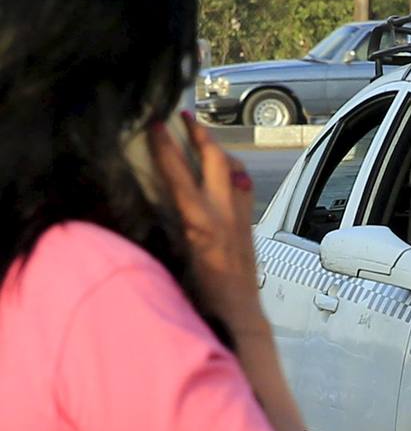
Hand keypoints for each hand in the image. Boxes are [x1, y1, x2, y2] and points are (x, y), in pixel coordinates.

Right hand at [150, 112, 264, 337]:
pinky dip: (231, 172)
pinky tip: (223, 171)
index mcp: (202, 224)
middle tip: (184, 114)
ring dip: (218, 149)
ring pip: (234, 170)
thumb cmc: (201, 299)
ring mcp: (241, 218)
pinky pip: (242, 188)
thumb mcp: (172, 264)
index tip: (155, 123)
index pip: (180, 175)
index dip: (166, 147)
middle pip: (216, 160)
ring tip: (203, 136)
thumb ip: (160, 233)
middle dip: (200, 134)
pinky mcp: (248, 225)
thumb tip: (141, 207)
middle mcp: (225, 215)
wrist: (239, 316)